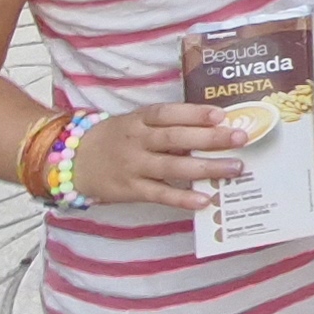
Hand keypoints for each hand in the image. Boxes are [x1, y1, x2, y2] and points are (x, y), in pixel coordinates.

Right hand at [72, 102, 259, 212]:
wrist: (73, 160)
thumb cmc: (116, 138)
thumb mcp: (135, 123)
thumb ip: (166, 125)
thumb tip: (211, 128)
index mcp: (139, 119)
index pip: (168, 113)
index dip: (194, 113)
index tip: (221, 114)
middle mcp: (137, 140)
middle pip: (176, 138)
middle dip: (210, 138)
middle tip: (241, 138)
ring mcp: (133, 166)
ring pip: (173, 166)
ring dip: (206, 167)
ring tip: (235, 168)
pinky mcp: (130, 190)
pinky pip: (160, 194)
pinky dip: (183, 198)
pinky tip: (205, 200)